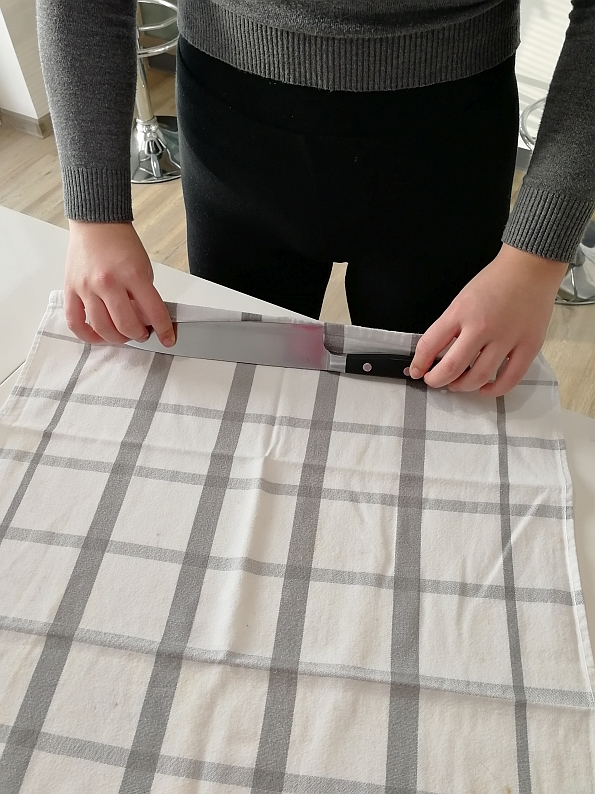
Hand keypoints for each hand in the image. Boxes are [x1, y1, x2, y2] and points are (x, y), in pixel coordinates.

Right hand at [64, 220, 174, 346]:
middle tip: (142, 333)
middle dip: (139, 335)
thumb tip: (146, 320)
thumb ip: (144, 294)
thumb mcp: (143, 267)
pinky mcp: (70, 290)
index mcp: (132, 274)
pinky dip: (88, 335)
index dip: (164, 330)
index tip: (168, 339)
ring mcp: (87, 287)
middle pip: (126, 325)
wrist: (96, 223)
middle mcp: (108, 282)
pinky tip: (99, 337)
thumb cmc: (121, 243)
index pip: (154, 312)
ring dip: (118, 338)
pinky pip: (75, 322)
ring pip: (102, 328)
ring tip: (123, 334)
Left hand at [409, 243, 567, 395]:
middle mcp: (482, 327)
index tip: (417, 371)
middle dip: (437, 380)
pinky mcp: (529, 346)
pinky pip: (510, 378)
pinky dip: (494, 390)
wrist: (530, 267)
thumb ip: (449, 326)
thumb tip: (434, 353)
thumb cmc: (495, 282)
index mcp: (460, 312)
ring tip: (458, 384)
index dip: (419, 364)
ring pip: (479, 377)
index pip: (429, 345)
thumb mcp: (461, 300)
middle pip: (452, 368)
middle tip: (435, 381)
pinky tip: (485, 388)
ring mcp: (507, 338)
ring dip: (462, 386)